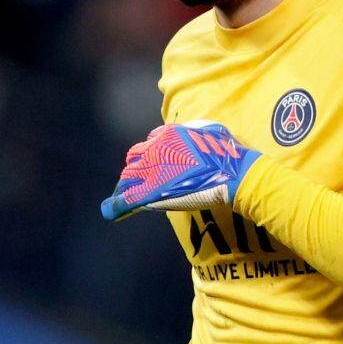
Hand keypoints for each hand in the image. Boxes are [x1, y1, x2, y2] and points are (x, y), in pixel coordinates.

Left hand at [101, 120, 260, 221]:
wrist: (233, 173)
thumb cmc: (227, 154)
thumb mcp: (211, 132)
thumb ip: (196, 133)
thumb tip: (196, 134)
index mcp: (168, 134)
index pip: (150, 143)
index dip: (152, 155)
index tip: (155, 165)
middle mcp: (155, 149)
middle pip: (135, 159)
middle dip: (137, 170)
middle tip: (139, 182)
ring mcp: (151, 171)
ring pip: (128, 178)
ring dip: (127, 186)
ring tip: (124, 197)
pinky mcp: (150, 192)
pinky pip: (125, 199)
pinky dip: (116, 206)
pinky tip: (109, 211)